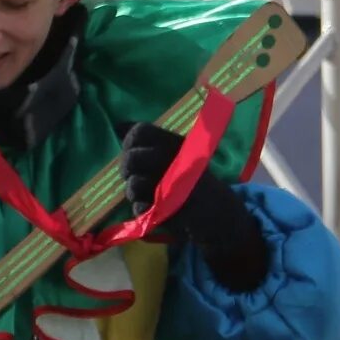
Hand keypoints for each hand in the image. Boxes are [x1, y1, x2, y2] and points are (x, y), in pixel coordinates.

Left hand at [118, 122, 268, 291]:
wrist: (221, 214)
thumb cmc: (194, 181)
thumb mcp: (177, 155)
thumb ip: (150, 141)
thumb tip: (119, 125)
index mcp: (177, 143)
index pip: (141, 131)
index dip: (129, 142)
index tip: (132, 152)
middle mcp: (176, 160)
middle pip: (132, 157)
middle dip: (127, 169)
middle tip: (134, 177)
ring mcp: (175, 186)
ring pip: (134, 185)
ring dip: (134, 193)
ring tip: (147, 195)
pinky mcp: (172, 210)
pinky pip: (140, 208)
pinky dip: (142, 210)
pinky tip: (153, 209)